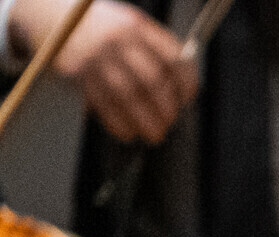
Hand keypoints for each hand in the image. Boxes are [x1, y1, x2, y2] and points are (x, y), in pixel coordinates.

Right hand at [12, 0, 194, 145]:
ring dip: (146, 122)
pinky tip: (128, 132)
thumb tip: (180, 90)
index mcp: (135, 25)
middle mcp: (116, 39)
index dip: (186, 83)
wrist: (45, 13)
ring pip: (129, 96)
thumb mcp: (126, 24)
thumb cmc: (96, 26)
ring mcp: (94, 56)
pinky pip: (102, 104)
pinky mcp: (75, 72)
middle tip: (170, 122)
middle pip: (153, 81)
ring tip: (155, 135)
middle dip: (167, 109)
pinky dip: (119, 124)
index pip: (173, 58)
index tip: (187, 98)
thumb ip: (152, 48)